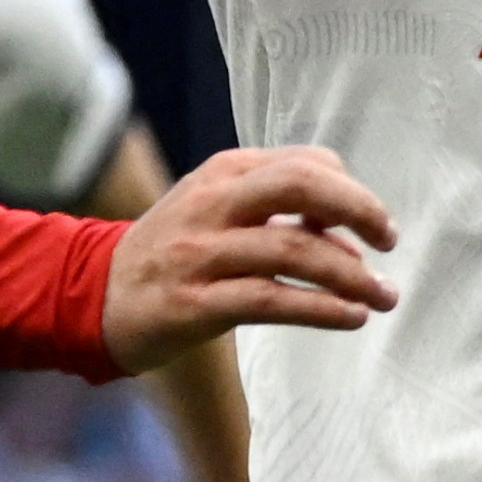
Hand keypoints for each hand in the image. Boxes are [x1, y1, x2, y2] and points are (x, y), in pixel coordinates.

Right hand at [101, 143, 392, 372]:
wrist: (92, 296)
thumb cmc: (171, 252)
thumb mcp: (214, 209)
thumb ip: (274, 208)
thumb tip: (349, 234)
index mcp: (222, 173)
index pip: (304, 164)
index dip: (350, 190)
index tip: (374, 225)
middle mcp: (211, 205)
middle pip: (301, 187)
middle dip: (358, 210)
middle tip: (390, 241)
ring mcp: (199, 254)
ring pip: (292, 251)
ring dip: (351, 275)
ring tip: (384, 296)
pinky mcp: (193, 304)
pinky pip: (270, 301)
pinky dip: (320, 308)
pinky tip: (351, 317)